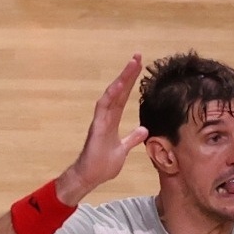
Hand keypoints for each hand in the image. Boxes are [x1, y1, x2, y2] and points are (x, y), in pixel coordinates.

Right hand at [58, 54, 148, 203]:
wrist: (90, 177)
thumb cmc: (103, 164)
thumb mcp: (123, 150)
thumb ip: (132, 138)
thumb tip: (143, 130)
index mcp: (112, 120)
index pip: (122, 97)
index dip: (130, 82)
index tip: (139, 67)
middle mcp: (105, 117)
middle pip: (118, 91)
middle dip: (128, 74)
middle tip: (138, 57)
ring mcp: (100, 121)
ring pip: (111, 95)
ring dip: (122, 79)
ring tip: (132, 64)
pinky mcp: (97, 128)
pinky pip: (104, 109)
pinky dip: (111, 95)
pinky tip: (119, 85)